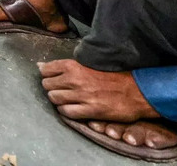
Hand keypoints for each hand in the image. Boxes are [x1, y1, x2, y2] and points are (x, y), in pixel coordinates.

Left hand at [38, 60, 157, 122]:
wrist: (136, 91)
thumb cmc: (113, 76)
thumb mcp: (89, 65)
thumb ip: (65, 67)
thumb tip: (40, 66)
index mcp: (74, 66)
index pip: (46, 69)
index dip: (47, 75)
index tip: (52, 78)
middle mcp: (75, 79)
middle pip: (47, 85)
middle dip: (51, 88)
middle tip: (60, 90)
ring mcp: (82, 95)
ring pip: (54, 98)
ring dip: (58, 100)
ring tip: (66, 99)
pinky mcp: (90, 110)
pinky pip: (66, 112)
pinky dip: (66, 111)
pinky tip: (72, 109)